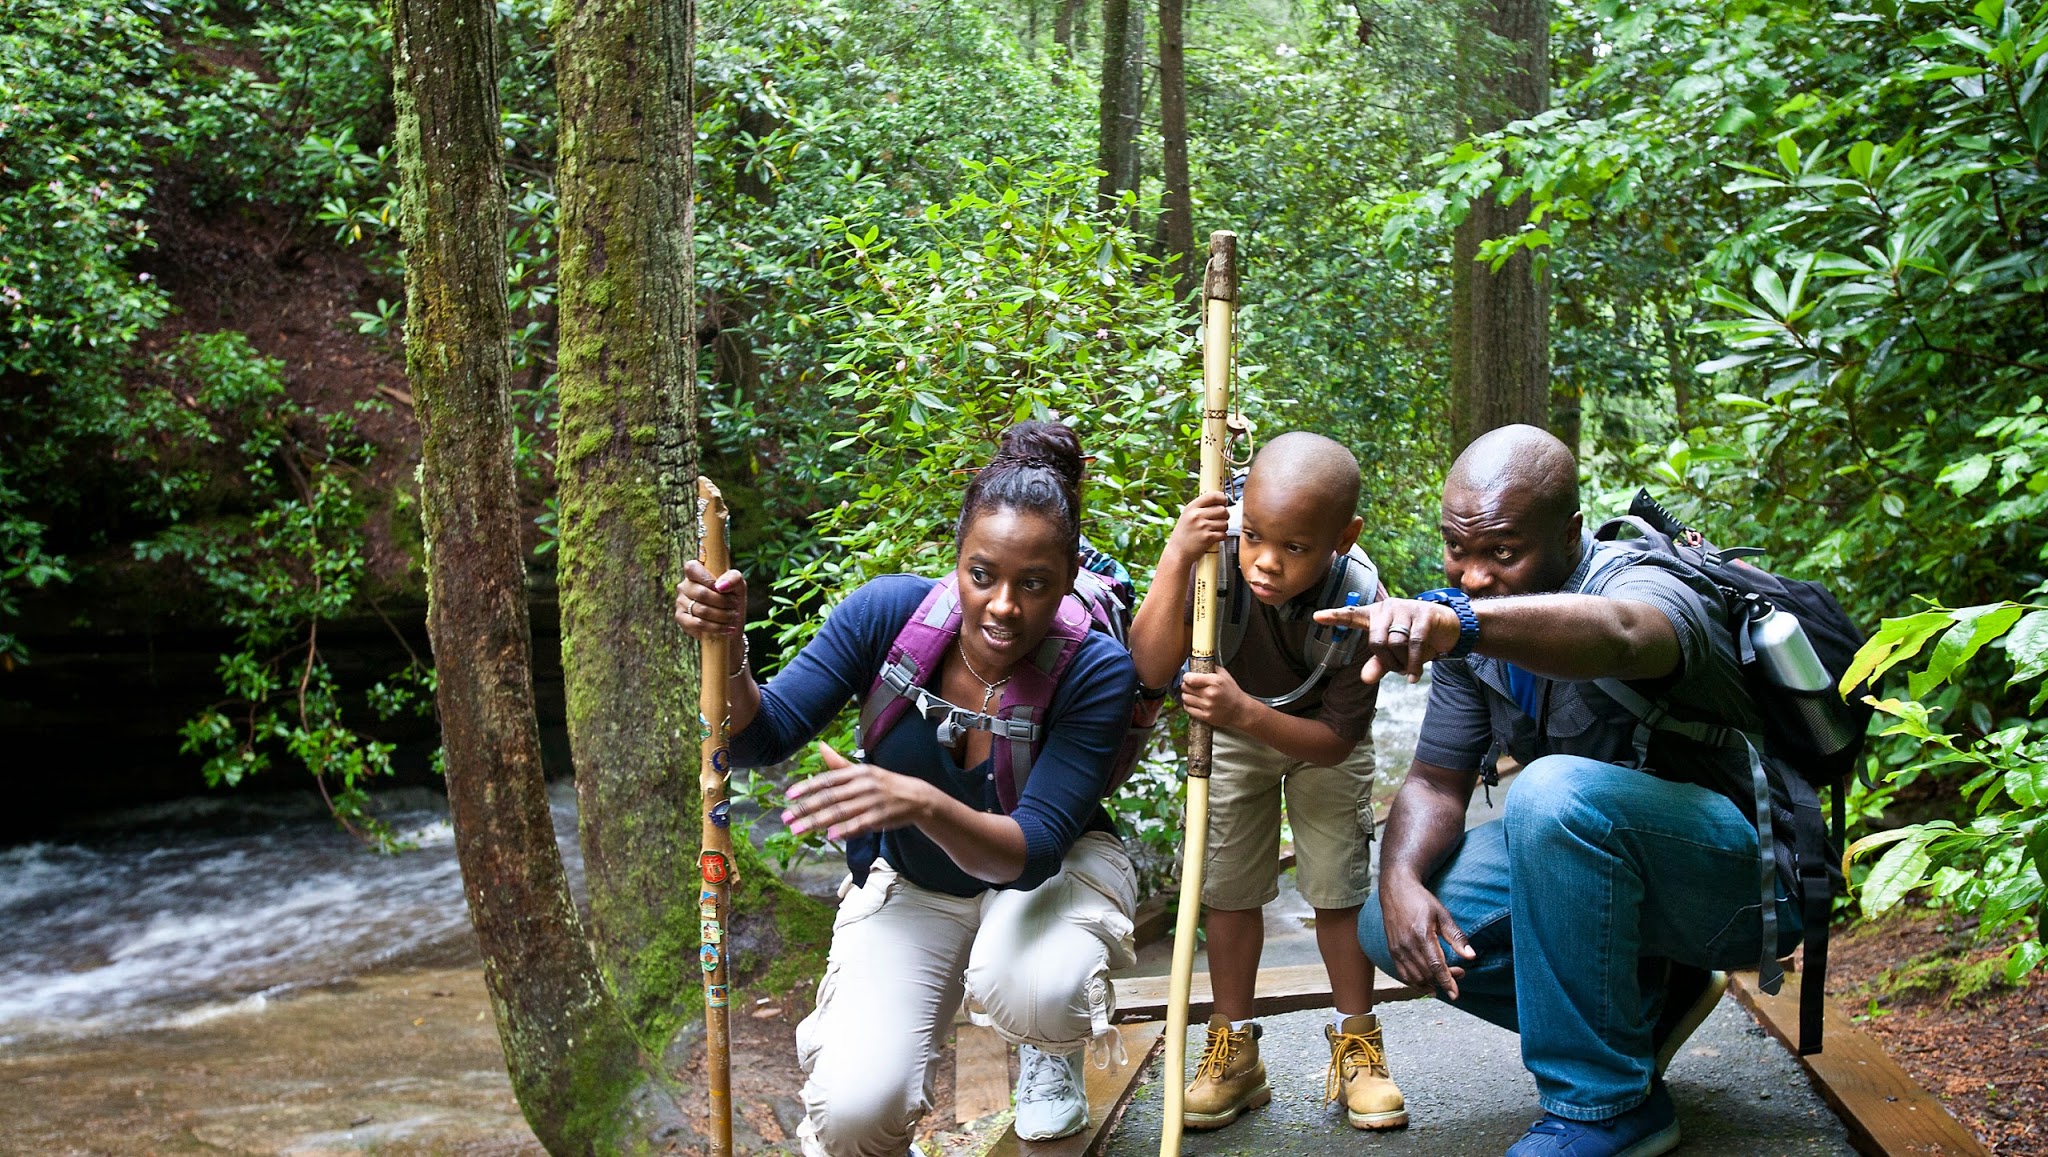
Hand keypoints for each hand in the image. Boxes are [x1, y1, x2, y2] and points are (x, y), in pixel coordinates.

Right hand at [675, 559, 746, 638]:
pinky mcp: (681, 618)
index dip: (708, 579)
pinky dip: (716, 627)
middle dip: (723, 602)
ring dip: (723, 615)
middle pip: (702, 593)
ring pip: (701, 610)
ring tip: (733, 617)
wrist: (731, 622)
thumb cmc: (732, 599)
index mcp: (696, 573)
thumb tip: (719, 586)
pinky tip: (726, 628)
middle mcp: (685, 586)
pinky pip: (697, 624)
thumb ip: (733, 578)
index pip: (691, 567)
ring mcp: (681, 602)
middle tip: (735, 606)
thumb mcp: (738, 585)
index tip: (722, 589)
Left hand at [783, 743, 934, 840]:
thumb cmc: (884, 784)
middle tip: (787, 818)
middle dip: (805, 809)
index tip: (788, 796)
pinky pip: (859, 824)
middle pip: (829, 798)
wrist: (917, 796)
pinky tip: (830, 835)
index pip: (827, 779)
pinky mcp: (880, 817)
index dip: (807, 787)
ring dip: (817, 822)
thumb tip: (819, 746)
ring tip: (798, 830)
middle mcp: (862, 784)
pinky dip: (845, 829)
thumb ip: (839, 763)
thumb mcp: (863, 771)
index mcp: (857, 772)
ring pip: (840, 812)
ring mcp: (872, 801)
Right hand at [1164, 490, 1229, 564]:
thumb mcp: (1187, 516)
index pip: (1212, 496)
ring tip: (1215, 530)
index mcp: (1191, 507)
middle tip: (1220, 519)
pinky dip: (1222, 536)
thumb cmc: (1184, 534)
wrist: (1177, 552)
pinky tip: (1215, 537)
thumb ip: (1200, 507)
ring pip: (1225, 523)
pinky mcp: (1207, 538)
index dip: (1222, 498)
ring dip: (1223, 527)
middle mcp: (1197, 515)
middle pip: (1222, 510)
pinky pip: (1223, 534)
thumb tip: (1219, 501)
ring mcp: (1202, 526)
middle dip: (1225, 515)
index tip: (1224, 502)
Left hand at [1179, 668, 1250, 729]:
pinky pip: (1188, 709)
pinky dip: (1188, 705)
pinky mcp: (1205, 716)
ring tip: (1192, 694)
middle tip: (1190, 686)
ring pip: (1185, 698)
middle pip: (1186, 688)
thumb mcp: (1225, 675)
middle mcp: (1210, 694)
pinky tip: (1194, 703)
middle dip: (1186, 685)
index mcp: (1214, 681)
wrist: (1240, 710)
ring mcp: (1207, 706)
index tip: (1188, 677)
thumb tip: (1198, 663)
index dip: (1187, 677)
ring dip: (1186, 695)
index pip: (1190, 678)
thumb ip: (1211, 668)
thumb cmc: (1232, 692)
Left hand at [1313, 598, 1463, 684]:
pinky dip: (1413, 664)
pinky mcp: (1424, 614)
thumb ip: (1379, 664)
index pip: (1352, 615)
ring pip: (1395, 643)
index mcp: (1376, 615)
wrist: (1448, 627)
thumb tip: (1365, 679)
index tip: (1316, 616)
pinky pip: (1414, 643)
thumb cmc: (1415, 639)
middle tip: (1397, 670)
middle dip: (1386, 662)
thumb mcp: (1395, 654)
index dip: (1335, 616)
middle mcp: (1388, 608)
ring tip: (1408, 669)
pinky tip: (1414, 677)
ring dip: (1401, 664)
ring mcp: (1406, 609)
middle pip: (1376, 641)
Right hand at [1378, 875, 1476, 998]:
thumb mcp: (1443, 915)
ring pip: (1415, 977)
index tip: (1456, 994)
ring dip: (1431, 984)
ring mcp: (1397, 949)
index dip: (1447, 982)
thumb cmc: (1420, 901)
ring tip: (1444, 980)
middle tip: (1460, 974)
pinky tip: (1427, 985)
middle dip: (1444, 980)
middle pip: (1427, 973)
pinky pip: (1403, 974)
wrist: (1395, 891)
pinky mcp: (1392, 951)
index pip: (1436, 966)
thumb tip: (1471, 956)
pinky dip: (1415, 983)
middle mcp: (1407, 944)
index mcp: (1422, 934)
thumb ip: (1456, 937)